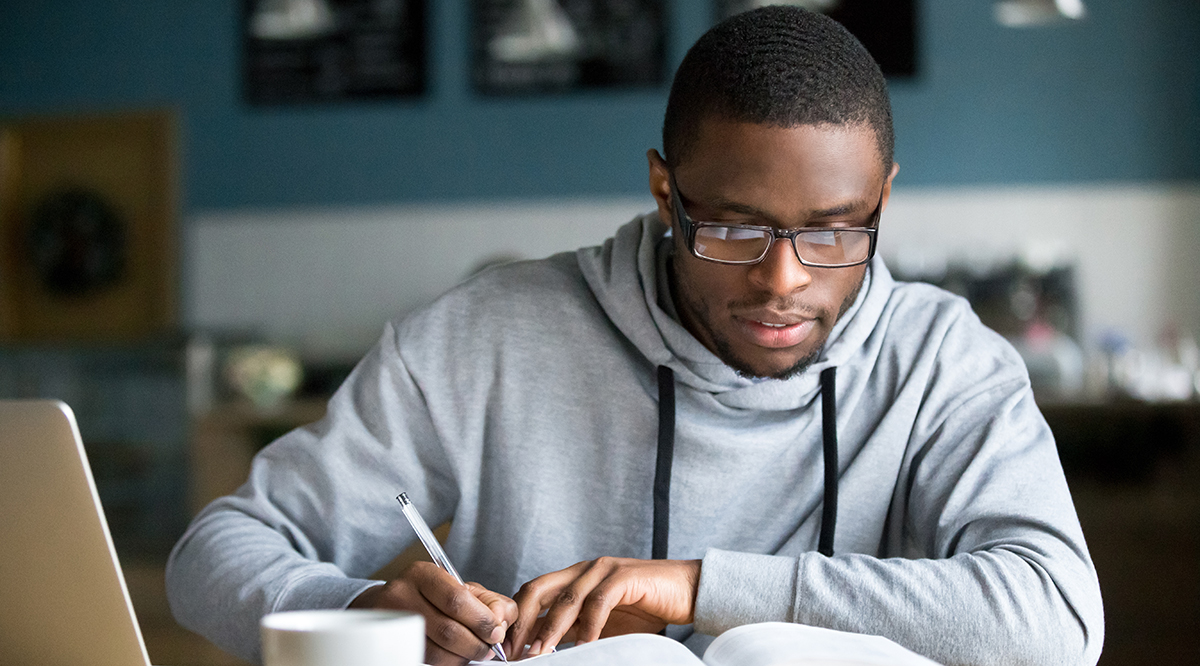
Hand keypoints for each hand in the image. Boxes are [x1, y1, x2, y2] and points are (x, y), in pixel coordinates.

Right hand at [350, 561, 516, 664]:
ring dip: (464, 656)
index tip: (496, 632)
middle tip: (489, 648)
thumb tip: (501, 622)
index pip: (457, 600)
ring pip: (437, 651)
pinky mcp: (394, 643)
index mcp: (423, 574)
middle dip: (476, 643)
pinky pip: (428, 660)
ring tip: (474, 651)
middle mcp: (402, 595)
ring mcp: (395, 622)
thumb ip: (490, 601)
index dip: (481, 620)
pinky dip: (450, 661)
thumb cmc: (436, 596)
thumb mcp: (464, 588)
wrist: (394, 605)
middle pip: (447, 629)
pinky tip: (456, 654)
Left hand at [507, 557, 700, 658]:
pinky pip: (599, 602)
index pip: (533, 593)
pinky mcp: (625, 577)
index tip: (506, 649)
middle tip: (514, 652)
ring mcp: (604, 570)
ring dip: (550, 629)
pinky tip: (583, 646)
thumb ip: (574, 629)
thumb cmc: (646, 608)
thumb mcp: (601, 622)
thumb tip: (541, 648)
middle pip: (539, 589)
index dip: (516, 619)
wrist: (688, 592)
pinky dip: (588, 626)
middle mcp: (585, 569)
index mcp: (575, 577)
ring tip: (539, 653)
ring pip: (566, 598)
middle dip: (523, 622)